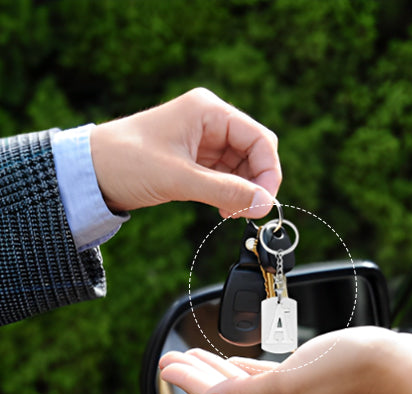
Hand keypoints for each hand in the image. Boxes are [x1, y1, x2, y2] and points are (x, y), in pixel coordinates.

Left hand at [90, 88, 281, 217]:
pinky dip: (229, 193)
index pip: (259, 139)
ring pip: (242, 167)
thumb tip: (264, 205)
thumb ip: (225, 191)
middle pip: (254, 152)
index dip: (268, 171)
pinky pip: (226, 176)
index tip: (265, 202)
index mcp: (209, 111)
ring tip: (231, 211)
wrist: (89, 172)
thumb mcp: (179, 178)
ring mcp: (203, 141)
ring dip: (243, 190)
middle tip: (249, 210)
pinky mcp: (196, 160)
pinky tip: (222, 208)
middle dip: (256, 182)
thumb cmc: (126, 161)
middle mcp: (210, 122)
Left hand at [159, 327, 404, 393]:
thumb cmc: (347, 369)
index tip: (166, 366)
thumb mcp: (290, 382)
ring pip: (242, 385)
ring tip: (191, 357)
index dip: (190, 382)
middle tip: (169, 360)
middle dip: (196, 376)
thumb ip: (247, 393)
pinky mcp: (303, 385)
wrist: (392, 365)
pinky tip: (231, 364)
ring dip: (216, 370)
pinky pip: (263, 379)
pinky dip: (243, 371)